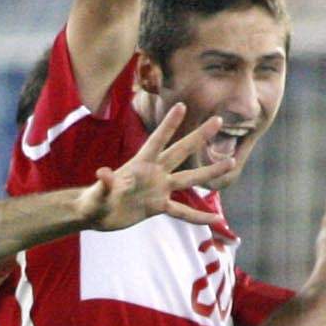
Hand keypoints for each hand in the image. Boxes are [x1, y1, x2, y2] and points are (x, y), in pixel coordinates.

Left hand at [79, 103, 236, 231]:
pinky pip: (183, 212)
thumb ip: (104, 184)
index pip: (157, 140)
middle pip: (181, 151)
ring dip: (210, 171)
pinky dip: (198, 216)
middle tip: (218, 119)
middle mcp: (154, 173)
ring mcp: (159, 189)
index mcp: (140, 164)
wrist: (95, 215)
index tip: (181, 105)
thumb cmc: (93, 201)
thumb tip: (102, 173)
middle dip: (199, 136)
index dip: (168, 124)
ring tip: (231, 161)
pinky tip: (216, 219)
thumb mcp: (98, 194)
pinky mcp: (159, 207)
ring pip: (190, 178)